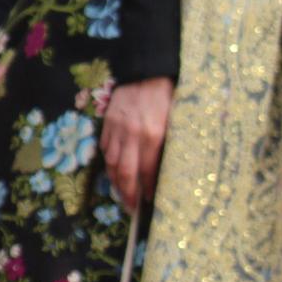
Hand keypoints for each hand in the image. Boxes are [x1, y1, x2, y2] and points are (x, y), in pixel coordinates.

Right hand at [101, 76, 173, 210]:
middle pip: (125, 171)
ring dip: (115, 181)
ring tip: (121, 195)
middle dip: (127, 193)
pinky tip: (113, 171)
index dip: (148, 189)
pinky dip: (108, 162)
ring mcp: (117, 128)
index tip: (150, 202)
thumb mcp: (176, 122)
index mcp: (153, 135)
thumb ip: (169, 146)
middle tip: (131, 209)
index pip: (147, 171)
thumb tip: (167, 171)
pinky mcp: (108, 121)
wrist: (147, 72)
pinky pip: (105, 147)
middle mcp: (132, 134)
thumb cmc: (168, 98)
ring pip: (111, 161)